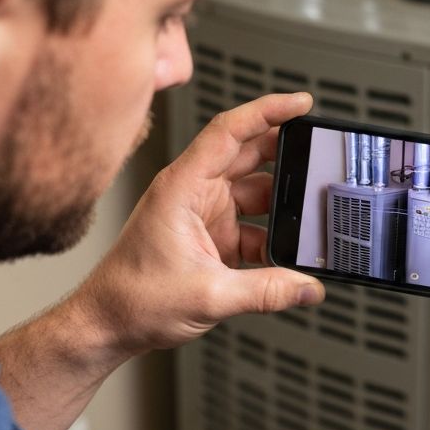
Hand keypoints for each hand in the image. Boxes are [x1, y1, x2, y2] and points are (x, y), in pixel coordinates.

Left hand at [72, 93, 325, 357]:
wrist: (108, 325)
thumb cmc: (132, 298)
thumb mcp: (209, 295)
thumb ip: (267, 291)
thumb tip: (308, 287)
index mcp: (183, 187)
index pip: (229, 131)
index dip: (268, 111)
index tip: (301, 104)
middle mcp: (193, 193)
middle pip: (247, 155)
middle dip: (286, 153)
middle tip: (321, 153)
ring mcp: (203, 214)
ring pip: (254, 193)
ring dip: (281, 204)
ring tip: (311, 212)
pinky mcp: (210, 238)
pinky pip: (252, 227)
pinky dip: (272, 238)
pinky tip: (288, 253)